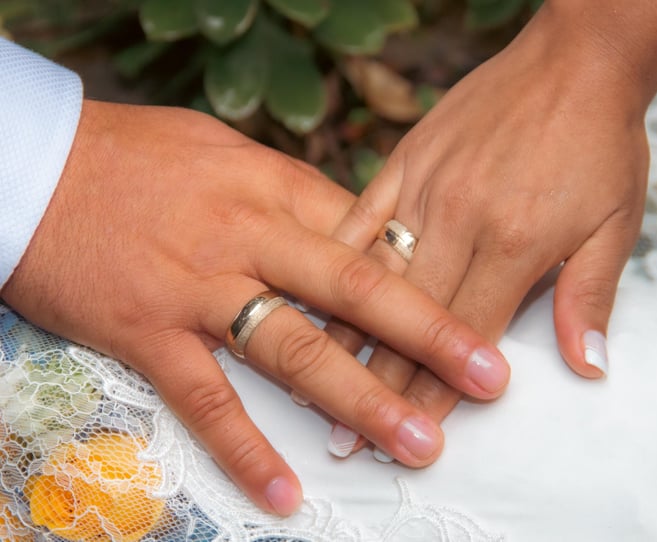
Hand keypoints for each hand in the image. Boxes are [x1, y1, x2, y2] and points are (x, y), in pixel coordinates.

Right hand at [0, 100, 509, 513]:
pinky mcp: (148, 332)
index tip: (476, 307)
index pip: (368, 237)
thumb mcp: (229, 154)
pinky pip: (207, 399)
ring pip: (296, 350)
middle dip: (428, 335)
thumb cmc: (141, 156)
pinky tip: (288, 491)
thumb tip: (359, 229)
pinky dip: (247, 449)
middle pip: (355, 290)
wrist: (38, 163)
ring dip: (363, 399)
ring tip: (419, 442)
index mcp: (274, 189)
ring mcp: (200, 289)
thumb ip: (296, 193)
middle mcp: (248, 238)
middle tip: (488, 376)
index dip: (426, 277)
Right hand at [324, 5, 653, 451]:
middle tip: (348, 438)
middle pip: (409, 319)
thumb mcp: (616, 223)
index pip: (465, 336)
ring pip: (374, 275)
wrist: (575, 60)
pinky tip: (307, 292)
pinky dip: (334, 260)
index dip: (435, 394)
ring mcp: (425, 189)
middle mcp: (459, 220)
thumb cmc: (598, 142)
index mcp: (513, 243)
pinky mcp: (404, 162)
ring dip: (345, 334)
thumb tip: (587, 364)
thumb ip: (590, 296)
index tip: (410, 437)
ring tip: (315, 383)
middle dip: (379, 385)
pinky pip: (358, 216)